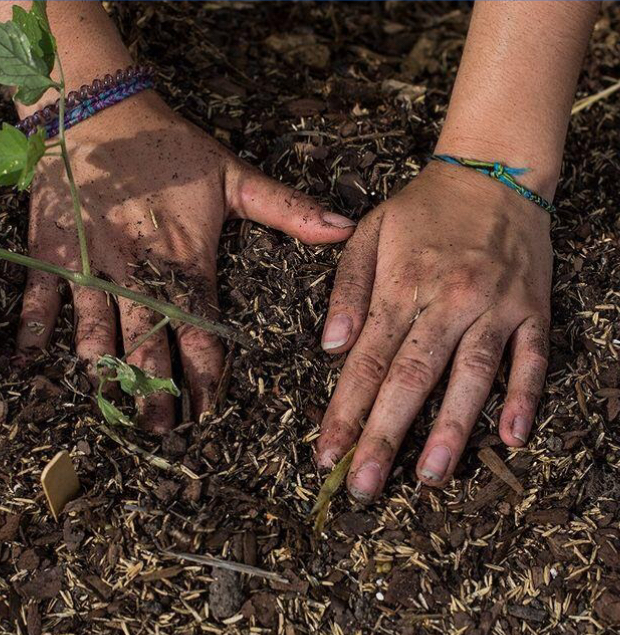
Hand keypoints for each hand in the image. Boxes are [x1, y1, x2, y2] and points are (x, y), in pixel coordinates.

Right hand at [16, 91, 354, 431]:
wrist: (102, 111)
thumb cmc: (171, 148)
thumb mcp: (235, 176)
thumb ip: (288, 210)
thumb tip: (346, 229)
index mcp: (185, 259)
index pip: (200, 330)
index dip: (206, 374)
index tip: (210, 410)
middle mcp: (139, 270)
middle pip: (150, 342)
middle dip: (157, 389)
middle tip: (164, 429)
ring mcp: (91, 262)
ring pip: (97, 328)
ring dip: (106, 370)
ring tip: (114, 406)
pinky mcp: (53, 249)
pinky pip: (43, 296)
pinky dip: (39, 328)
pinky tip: (37, 362)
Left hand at [316, 160, 551, 497]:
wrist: (493, 172)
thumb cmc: (424, 208)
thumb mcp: (370, 234)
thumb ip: (348, 289)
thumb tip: (331, 346)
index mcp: (403, 285)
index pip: (368, 359)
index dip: (345, 409)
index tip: (327, 452)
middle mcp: (449, 300)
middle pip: (412, 377)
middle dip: (384, 434)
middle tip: (363, 484)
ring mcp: (496, 306)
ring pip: (472, 375)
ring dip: (450, 429)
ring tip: (429, 477)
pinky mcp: (532, 308)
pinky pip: (532, 357)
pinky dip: (524, 397)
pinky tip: (511, 438)